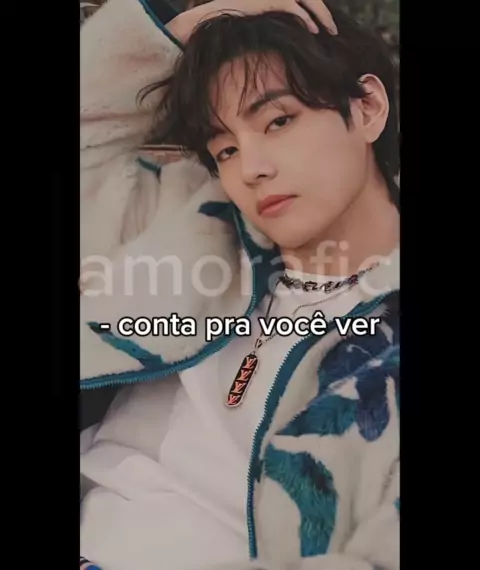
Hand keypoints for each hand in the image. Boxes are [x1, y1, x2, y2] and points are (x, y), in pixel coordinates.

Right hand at [168, 0, 336, 44]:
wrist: (203, 23)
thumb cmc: (222, 33)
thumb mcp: (250, 34)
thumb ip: (265, 35)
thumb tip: (274, 52)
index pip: (298, 0)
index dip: (313, 11)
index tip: (322, 29)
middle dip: (322, 11)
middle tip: (333, 31)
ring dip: (320, 14)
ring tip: (330, 31)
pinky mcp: (266, 0)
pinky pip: (292, 6)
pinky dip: (306, 17)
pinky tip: (313, 30)